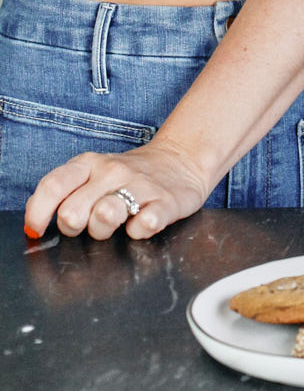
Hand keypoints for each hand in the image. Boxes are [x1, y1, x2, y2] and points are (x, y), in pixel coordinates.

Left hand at [24, 134, 211, 241]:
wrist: (182, 159)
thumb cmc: (127, 175)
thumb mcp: (92, 173)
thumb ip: (62, 193)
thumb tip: (33, 223)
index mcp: (89, 164)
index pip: (53, 186)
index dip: (38, 214)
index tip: (37, 231)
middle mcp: (113, 171)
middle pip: (73, 212)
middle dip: (75, 228)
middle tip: (88, 224)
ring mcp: (141, 185)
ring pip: (105, 216)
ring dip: (104, 229)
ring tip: (116, 223)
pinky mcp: (166, 201)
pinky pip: (145, 224)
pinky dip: (139, 231)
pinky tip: (140, 224)